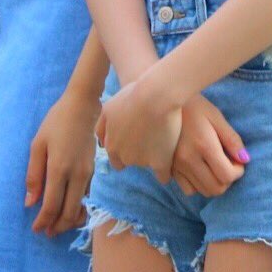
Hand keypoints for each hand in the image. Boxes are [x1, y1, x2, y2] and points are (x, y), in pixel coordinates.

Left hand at [26, 88, 99, 237]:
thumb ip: (34, 175)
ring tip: (57, 225)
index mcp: (59, 169)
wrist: (82, 107)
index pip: (52, 206)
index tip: (36, 228)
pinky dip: (77, 208)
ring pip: (80, 207)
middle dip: (58, 226)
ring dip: (69, 220)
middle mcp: (76, 175)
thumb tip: (30, 202)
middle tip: (47, 232)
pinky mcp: (93, 171)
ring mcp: (87, 174)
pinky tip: (68, 209)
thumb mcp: (38, 145)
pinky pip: (85, 197)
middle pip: (69, 212)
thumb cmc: (56, 123)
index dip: (43, 221)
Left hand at [96, 69, 182, 183]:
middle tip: (147, 139)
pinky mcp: (160, 162)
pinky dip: (165, 172)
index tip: (135, 139)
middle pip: (130, 162)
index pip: (116, 159)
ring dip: (151, 156)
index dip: (125, 149)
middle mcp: (124, 156)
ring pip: (146, 165)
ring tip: (162, 139)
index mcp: (111, 145)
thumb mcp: (109, 108)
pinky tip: (169, 164)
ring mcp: (142, 161)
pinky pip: (162, 175)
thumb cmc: (132, 96)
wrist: (155, 96)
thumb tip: (102, 143)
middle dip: (136, 155)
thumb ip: (102, 128)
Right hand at [171, 94, 248, 196]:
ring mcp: (176, 166)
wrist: (162, 101)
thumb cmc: (193, 105)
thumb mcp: (216, 116)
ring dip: (214, 183)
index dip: (238, 172)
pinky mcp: (168, 168)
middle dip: (227, 180)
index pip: (227, 175)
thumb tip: (245, 159)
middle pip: (216, 188)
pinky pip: (187, 189)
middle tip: (228, 165)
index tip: (238, 161)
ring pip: (202, 191)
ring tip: (215, 166)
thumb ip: (232, 139)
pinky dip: (197, 185)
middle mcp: (188, 159)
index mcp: (204, 145)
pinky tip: (200, 170)